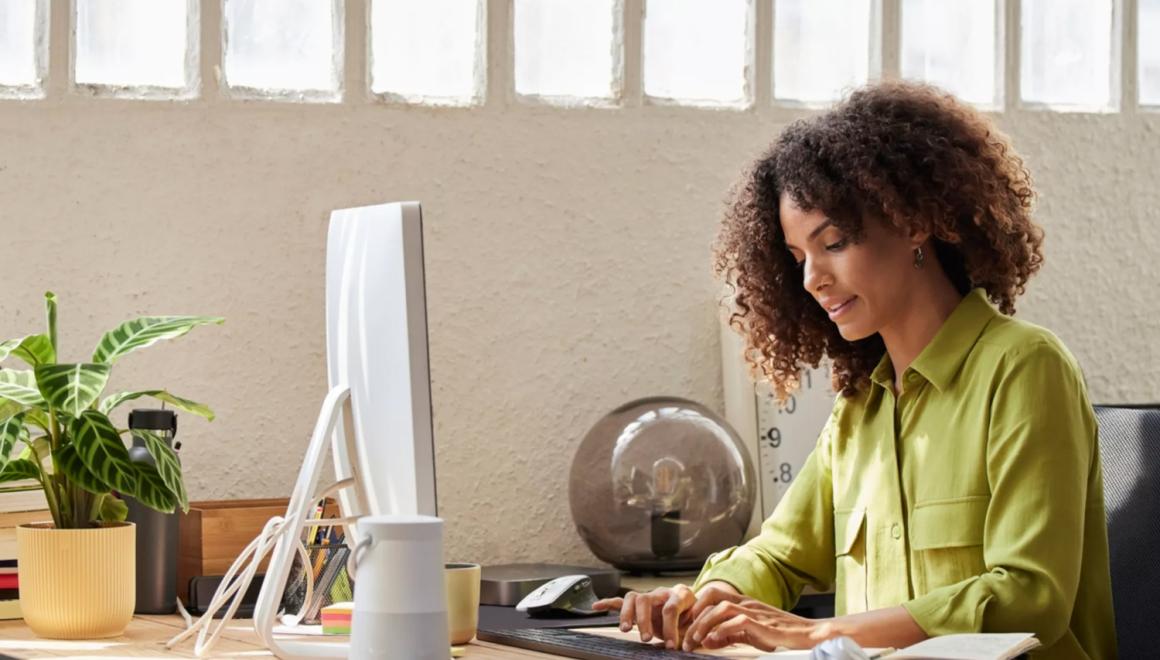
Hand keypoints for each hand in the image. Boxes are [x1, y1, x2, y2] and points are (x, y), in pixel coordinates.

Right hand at [591, 581, 742, 649]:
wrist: (694, 608)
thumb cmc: (696, 618)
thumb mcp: (700, 623)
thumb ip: (696, 631)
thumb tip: (692, 643)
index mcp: (681, 595)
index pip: (672, 608)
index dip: (671, 628)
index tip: (672, 646)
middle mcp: (663, 593)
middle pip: (648, 600)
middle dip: (646, 620)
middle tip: (647, 639)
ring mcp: (649, 597)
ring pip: (633, 599)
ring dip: (628, 614)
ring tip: (626, 630)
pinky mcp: (638, 604)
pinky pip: (621, 601)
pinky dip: (609, 603)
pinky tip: (597, 607)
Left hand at [681, 596, 825, 651]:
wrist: (807, 635)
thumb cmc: (779, 634)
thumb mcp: (749, 634)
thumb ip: (728, 635)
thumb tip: (707, 640)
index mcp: (743, 602)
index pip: (712, 594)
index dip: (695, 606)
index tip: (684, 624)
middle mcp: (747, 602)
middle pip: (713, 596)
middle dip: (695, 615)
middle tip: (685, 635)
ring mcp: (755, 611)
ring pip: (722, 607)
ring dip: (705, 623)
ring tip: (695, 639)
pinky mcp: (762, 624)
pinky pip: (737, 622)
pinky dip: (722, 630)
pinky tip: (713, 640)